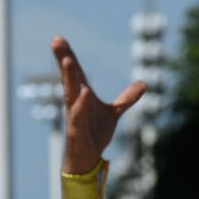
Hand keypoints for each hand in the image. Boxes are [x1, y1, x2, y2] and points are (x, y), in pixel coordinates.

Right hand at [51, 36, 145, 174]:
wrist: (88, 160)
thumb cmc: (94, 134)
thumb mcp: (113, 113)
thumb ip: (125, 99)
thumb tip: (142, 84)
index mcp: (82, 96)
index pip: (76, 72)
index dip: (68, 55)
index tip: (59, 38)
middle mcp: (75, 102)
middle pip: (69, 77)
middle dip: (64, 59)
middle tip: (56, 40)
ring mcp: (74, 115)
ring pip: (71, 93)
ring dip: (69, 77)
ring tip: (68, 60)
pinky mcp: (77, 130)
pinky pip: (78, 116)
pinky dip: (81, 105)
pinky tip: (85, 93)